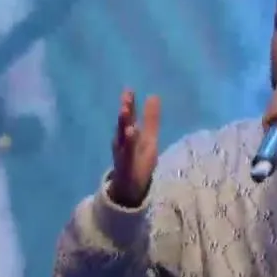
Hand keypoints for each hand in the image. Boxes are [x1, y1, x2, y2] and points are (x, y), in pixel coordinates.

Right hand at [109, 90, 160, 206]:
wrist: (130, 186)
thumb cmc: (139, 158)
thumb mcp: (148, 137)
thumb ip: (150, 118)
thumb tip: (153, 95)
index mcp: (129, 134)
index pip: (129, 117)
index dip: (129, 104)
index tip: (129, 90)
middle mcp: (123, 142)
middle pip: (123, 127)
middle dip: (124, 115)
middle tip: (126, 100)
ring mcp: (123, 155)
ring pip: (123, 142)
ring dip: (124, 132)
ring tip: (128, 122)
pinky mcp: (125, 169)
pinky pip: (126, 159)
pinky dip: (128, 150)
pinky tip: (131, 140)